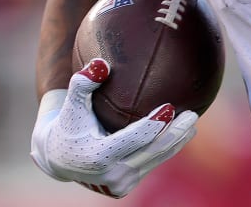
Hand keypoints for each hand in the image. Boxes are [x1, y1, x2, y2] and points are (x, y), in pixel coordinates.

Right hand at [30, 59, 197, 197]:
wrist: (58, 158)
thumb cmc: (67, 123)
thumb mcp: (70, 103)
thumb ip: (82, 83)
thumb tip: (100, 64)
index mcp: (98, 157)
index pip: (134, 140)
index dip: (154, 124)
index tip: (171, 106)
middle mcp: (111, 175)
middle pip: (153, 152)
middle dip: (176, 133)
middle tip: (192, 114)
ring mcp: (120, 183)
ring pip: (156, 160)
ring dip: (176, 141)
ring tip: (192, 122)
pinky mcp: (125, 186)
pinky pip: (150, 164)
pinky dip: (165, 148)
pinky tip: (180, 133)